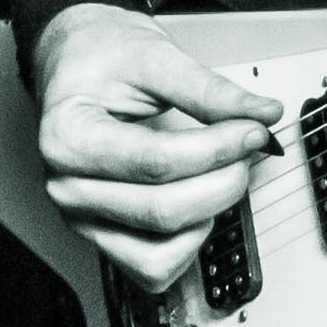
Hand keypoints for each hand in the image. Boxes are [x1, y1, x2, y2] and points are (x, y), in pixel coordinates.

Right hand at [32, 4, 284, 287]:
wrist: (76, 59)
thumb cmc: (102, 56)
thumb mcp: (155, 56)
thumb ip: (209, 90)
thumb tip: (260, 115)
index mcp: (67, 137)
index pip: (157, 162)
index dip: (219, 149)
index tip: (254, 129)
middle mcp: (66, 185)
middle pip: (163, 211)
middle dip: (223, 181)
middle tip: (247, 146)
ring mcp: (81, 216)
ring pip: (159, 252)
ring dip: (206, 217)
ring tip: (220, 175)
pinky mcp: (100, 235)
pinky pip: (151, 270)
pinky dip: (185, 247)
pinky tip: (197, 207)